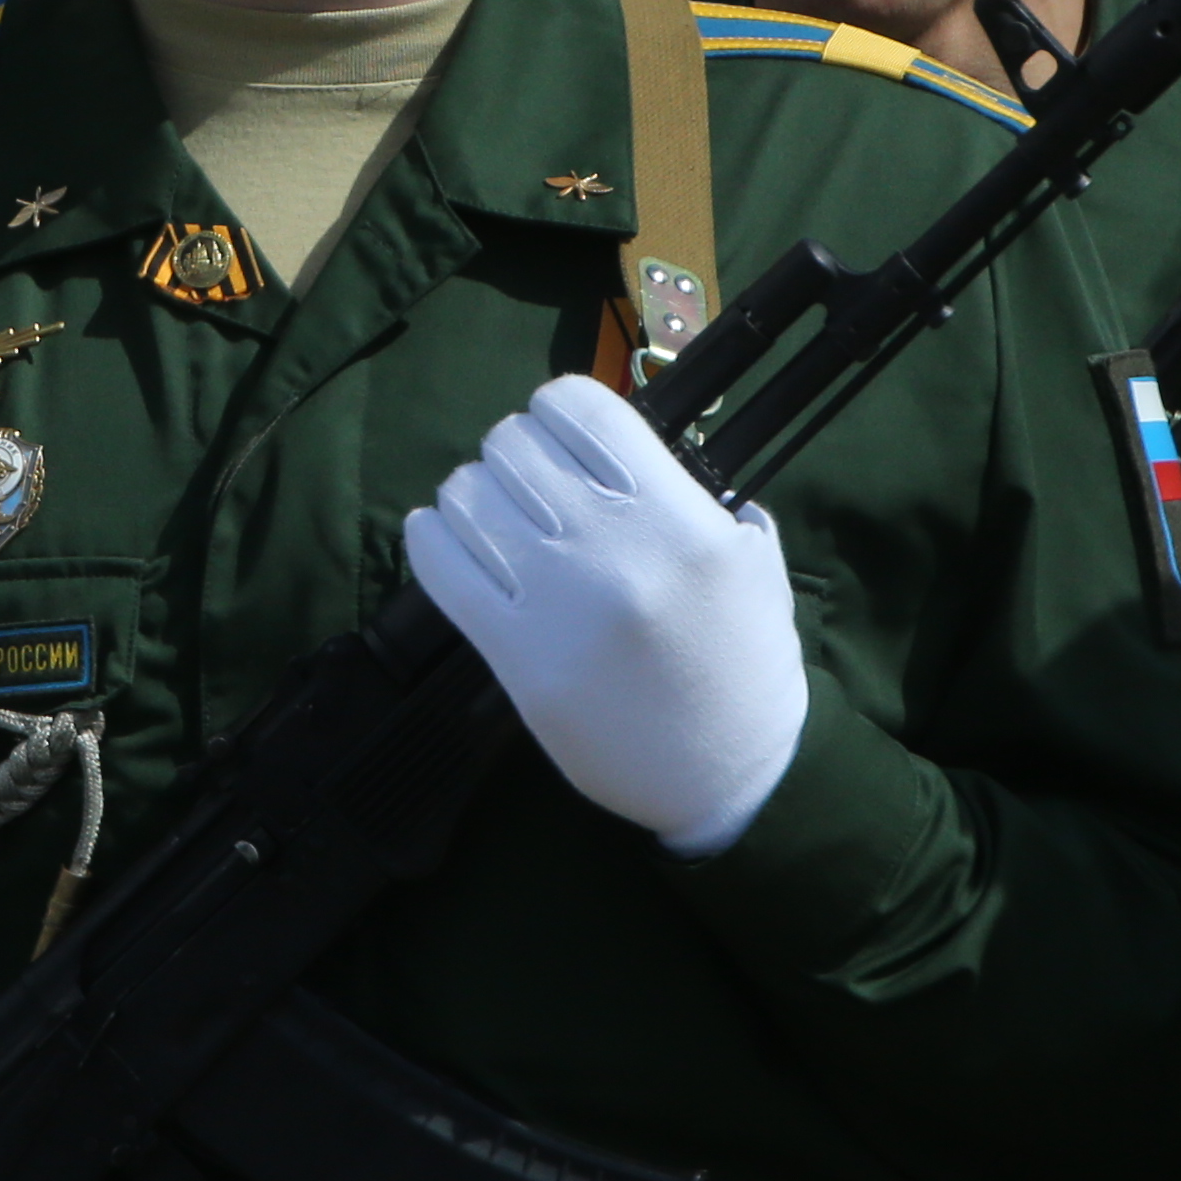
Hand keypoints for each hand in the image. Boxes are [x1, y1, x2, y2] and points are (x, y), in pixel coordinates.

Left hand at [405, 372, 806, 855]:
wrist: (725, 773)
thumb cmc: (743, 664)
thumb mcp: (749, 559)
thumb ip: (691, 495)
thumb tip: (624, 445)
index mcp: (677, 518)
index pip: (581, 407)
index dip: (560, 408)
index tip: (562, 430)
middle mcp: (612, 549)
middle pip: (515, 444)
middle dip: (517, 451)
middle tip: (528, 479)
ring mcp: (557, 603)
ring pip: (468, 494)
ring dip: (475, 494)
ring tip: (493, 513)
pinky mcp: (514, 656)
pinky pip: (440, 565)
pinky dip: (432, 537)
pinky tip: (448, 538)